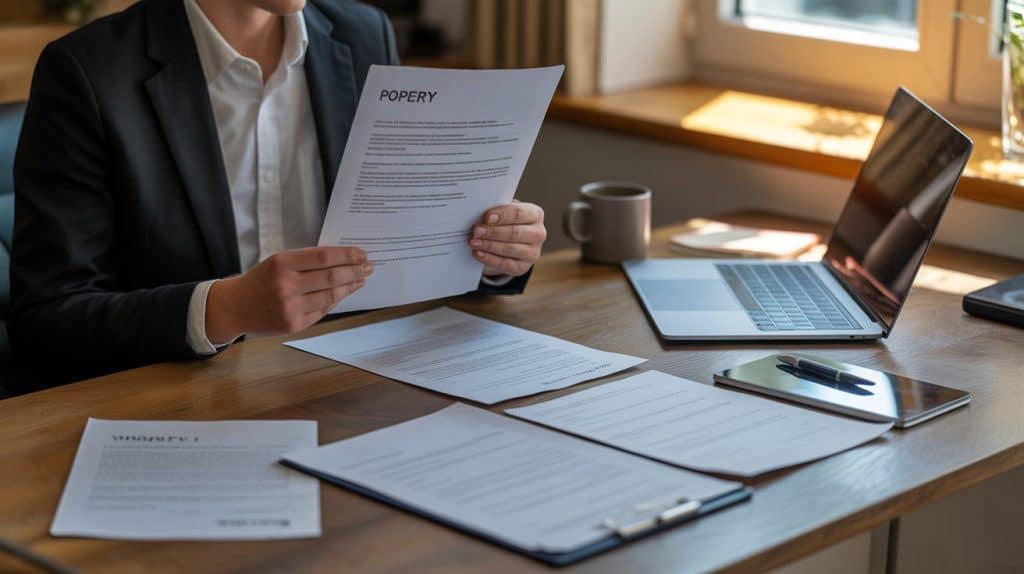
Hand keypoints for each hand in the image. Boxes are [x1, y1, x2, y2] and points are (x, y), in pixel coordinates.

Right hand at [205, 246, 372, 343]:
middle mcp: (286, 286)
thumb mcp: (277, 261)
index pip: (324, 257)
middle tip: (368, 267)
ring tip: (360, 280)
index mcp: (282, 264)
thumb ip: (306, 261)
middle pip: (332, 277)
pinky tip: (344, 294)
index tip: (362, 254)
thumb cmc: (260, 280)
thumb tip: (342, 260)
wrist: (234, 307)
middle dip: (355, 271)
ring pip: (331, 296)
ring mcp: (291, 307)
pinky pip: (322, 310)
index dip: (347, 256)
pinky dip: (335, 301)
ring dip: (350, 287)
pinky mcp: (294, 324)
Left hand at [469, 202, 545, 276]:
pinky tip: (478, 254)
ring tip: (473, 242)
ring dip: (489, 245)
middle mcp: (538, 234)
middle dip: (493, 232)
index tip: (487, 217)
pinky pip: (505, 264)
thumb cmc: (506, 222)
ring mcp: (532, 252)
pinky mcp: (523, 267)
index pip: (519, 213)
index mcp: (535, 214)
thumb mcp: (504, 213)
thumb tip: (478, 215)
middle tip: (476, 231)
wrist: (511, 242)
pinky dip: (490, 259)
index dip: (502, 215)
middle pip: (514, 232)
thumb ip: (496, 212)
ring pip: (509, 249)